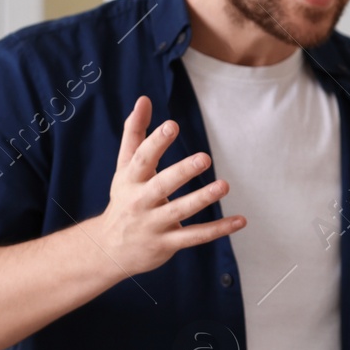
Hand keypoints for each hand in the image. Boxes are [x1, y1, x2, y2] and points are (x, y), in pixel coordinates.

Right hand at [95, 96, 244, 273]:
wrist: (108, 250)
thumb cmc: (124, 199)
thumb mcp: (125, 168)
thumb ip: (135, 133)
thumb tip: (144, 99)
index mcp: (130, 180)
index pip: (142, 158)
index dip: (156, 142)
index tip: (172, 125)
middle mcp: (140, 202)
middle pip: (162, 185)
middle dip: (182, 171)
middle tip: (205, 158)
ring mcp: (153, 225)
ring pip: (180, 211)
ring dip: (202, 199)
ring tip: (224, 186)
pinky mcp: (167, 244)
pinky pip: (195, 236)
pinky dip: (218, 229)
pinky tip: (240, 221)